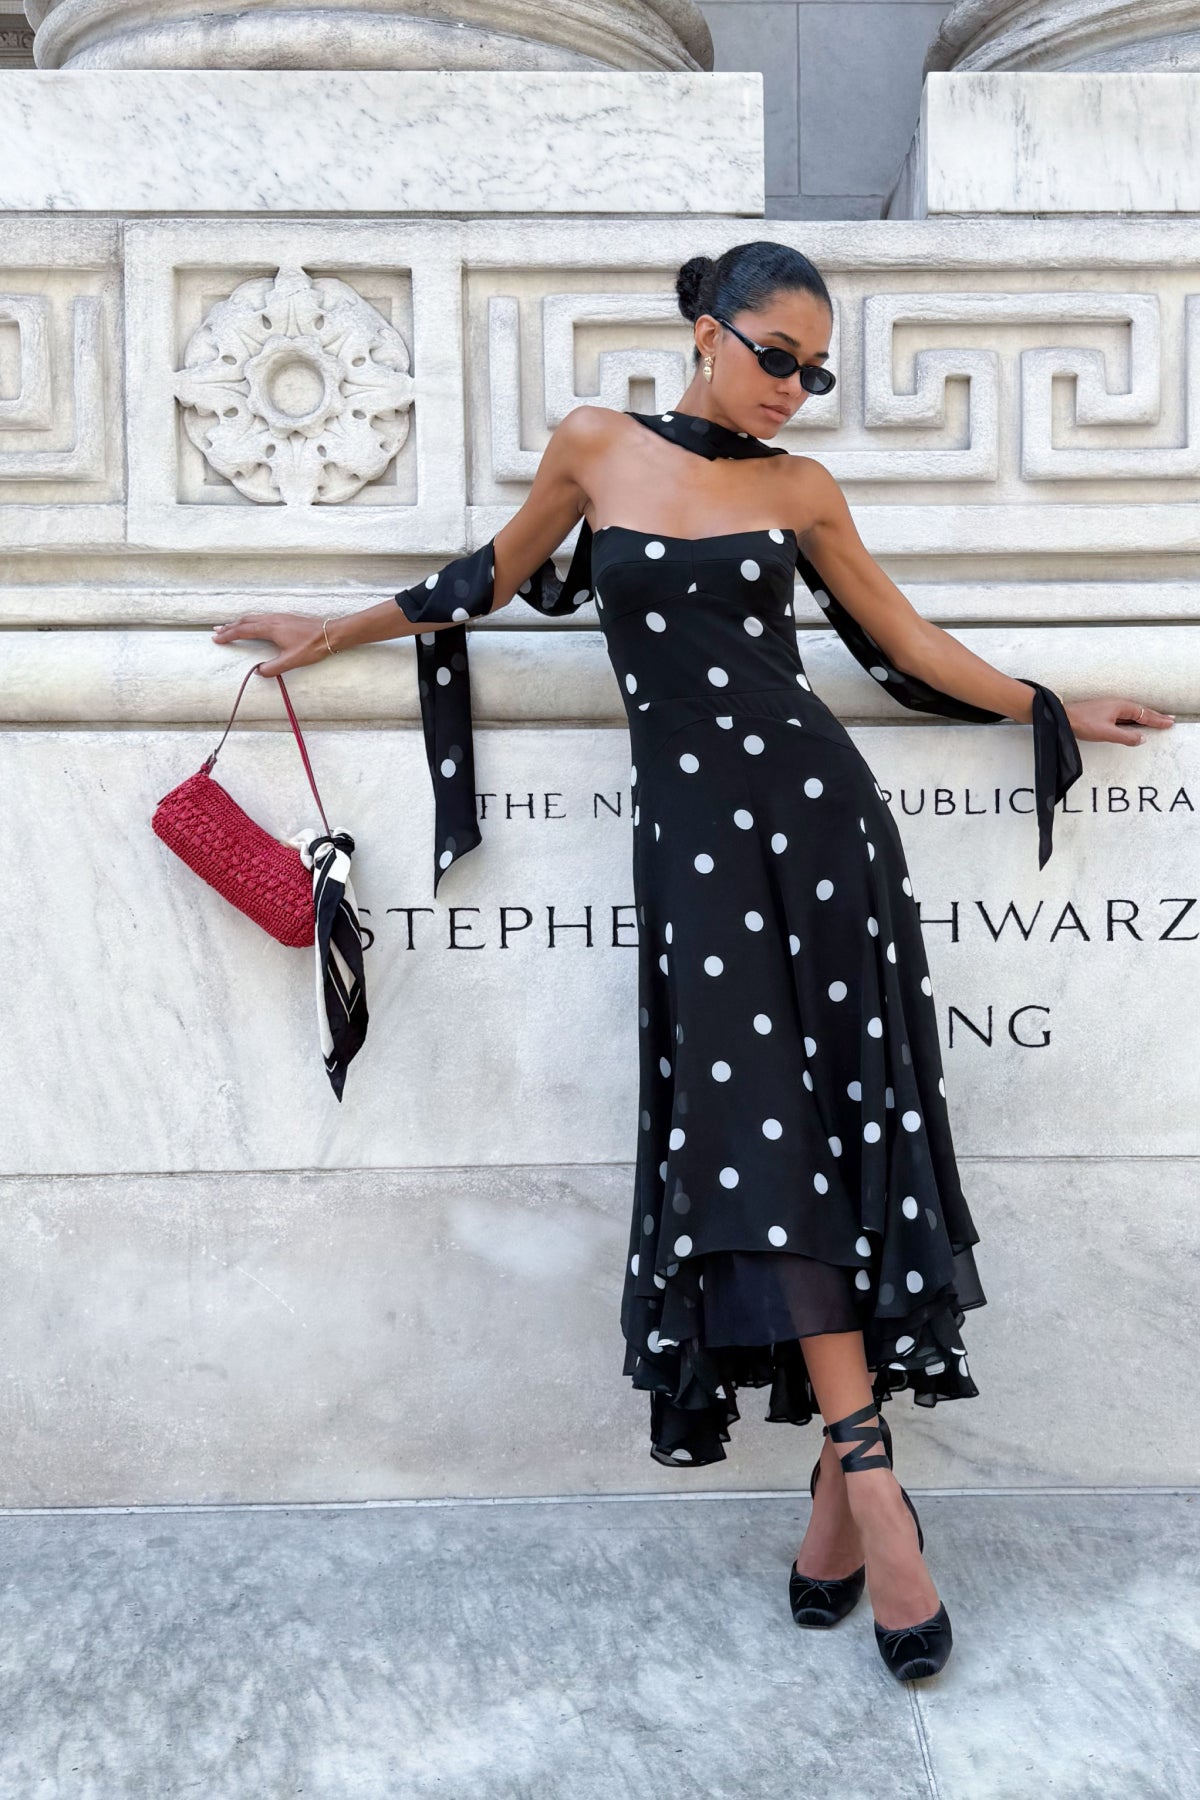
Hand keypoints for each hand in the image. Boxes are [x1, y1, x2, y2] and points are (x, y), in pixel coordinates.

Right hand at [210, 611, 329, 677]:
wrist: (330, 633)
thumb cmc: (312, 646)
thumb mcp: (291, 661)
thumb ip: (273, 668)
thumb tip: (259, 672)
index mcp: (270, 628)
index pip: (243, 631)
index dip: (229, 635)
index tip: (217, 639)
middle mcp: (272, 619)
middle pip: (245, 621)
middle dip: (230, 627)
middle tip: (217, 632)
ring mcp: (279, 617)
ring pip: (253, 618)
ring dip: (240, 623)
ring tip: (230, 627)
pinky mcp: (285, 618)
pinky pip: (262, 618)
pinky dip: (251, 621)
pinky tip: (253, 626)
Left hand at [1065, 697, 1175, 745]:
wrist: (1063, 718)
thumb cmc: (1083, 723)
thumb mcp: (1107, 733)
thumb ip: (1126, 737)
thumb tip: (1142, 739)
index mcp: (1121, 706)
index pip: (1145, 714)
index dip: (1158, 719)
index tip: (1169, 723)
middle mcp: (1117, 704)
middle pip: (1141, 711)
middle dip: (1156, 716)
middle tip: (1169, 720)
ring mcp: (1110, 706)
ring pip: (1133, 712)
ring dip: (1146, 716)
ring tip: (1156, 719)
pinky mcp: (1103, 711)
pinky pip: (1125, 714)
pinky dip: (1134, 718)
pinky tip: (1134, 722)